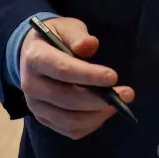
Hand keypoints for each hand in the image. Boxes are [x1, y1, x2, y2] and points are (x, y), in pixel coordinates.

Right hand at [19, 17, 134, 139]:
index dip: (89, 76)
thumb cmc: (54, 38)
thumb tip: (90, 44)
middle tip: (127, 93)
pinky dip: (90, 125)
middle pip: (67, 99)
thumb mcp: (65, 27)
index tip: (113, 77)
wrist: (31, 53)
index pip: (63, 70)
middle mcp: (31, 85)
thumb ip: (77, 35)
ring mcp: (35, 106)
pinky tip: (104, 112)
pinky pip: (69, 130)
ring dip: (97, 114)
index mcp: (35, 58)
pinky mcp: (43, 119)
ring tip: (117, 103)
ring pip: (69, 120)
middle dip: (99, 99)